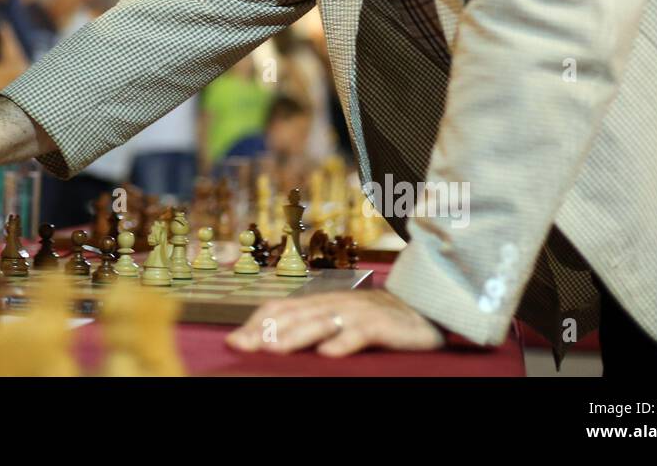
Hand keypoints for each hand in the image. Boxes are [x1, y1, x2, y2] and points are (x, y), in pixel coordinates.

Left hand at [226, 289, 446, 356]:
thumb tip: (270, 340)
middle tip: (241, 346)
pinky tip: (327, 354)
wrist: (423, 309)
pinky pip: (359, 333)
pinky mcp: (381, 325)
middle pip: (293, 314)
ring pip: (320, 322)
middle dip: (264, 330)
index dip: (255, 322)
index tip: (234, 340)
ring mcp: (356, 313)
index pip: (280, 307)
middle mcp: (333, 303)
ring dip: (294, 336)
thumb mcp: (336, 319)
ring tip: (272, 350)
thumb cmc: (374, 318)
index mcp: (320, 301)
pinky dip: (342, 342)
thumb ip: (308, 325)